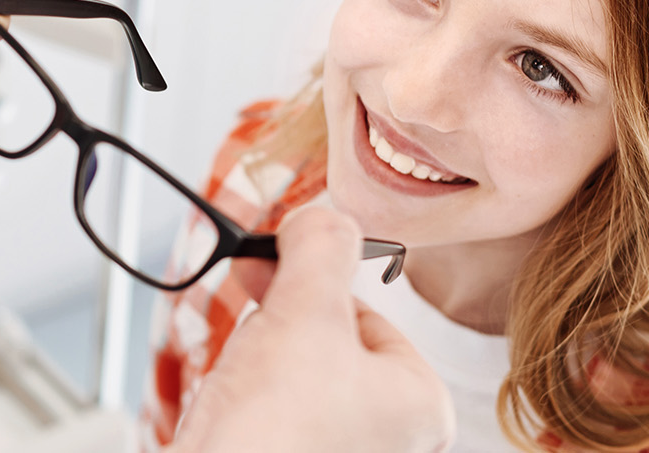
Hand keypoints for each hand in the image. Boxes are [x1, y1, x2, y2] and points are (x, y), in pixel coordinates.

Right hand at [170, 205, 454, 452]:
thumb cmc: (275, 427)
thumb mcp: (306, 310)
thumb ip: (322, 248)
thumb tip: (324, 217)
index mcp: (421, 405)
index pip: (368, 315)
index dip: (313, 287)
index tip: (269, 264)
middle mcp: (391, 438)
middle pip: (330, 345)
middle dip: (283, 323)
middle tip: (249, 301)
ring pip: (297, 378)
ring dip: (260, 358)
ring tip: (239, 373)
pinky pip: (274, 415)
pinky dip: (246, 398)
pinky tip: (227, 402)